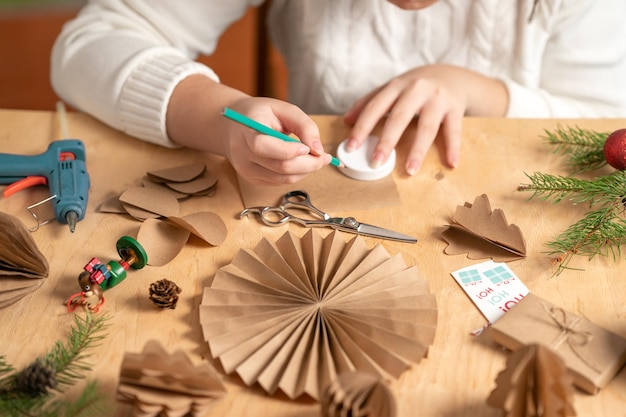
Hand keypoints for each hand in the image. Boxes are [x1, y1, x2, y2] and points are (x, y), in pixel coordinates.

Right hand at [224, 97, 330, 184]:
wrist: (233, 126)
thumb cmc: (261, 114)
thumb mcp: (283, 109)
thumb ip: (304, 125)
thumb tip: (318, 150)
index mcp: (246, 131)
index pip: (263, 147)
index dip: (289, 150)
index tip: (308, 147)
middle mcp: (243, 154)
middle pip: (280, 167)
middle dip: (308, 164)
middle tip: (324, 156)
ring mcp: (246, 170)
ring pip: (284, 179)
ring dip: (305, 171)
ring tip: (316, 158)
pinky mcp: (253, 179)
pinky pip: (281, 182)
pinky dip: (297, 174)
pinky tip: (301, 162)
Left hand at [342, 64, 507, 174]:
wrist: (452, 74)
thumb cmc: (415, 86)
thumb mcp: (392, 88)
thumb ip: (369, 102)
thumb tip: (346, 120)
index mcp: (397, 86)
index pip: (375, 107)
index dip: (362, 128)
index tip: (352, 147)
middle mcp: (417, 90)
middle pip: (399, 117)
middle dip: (387, 141)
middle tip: (376, 162)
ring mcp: (437, 98)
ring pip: (427, 127)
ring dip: (418, 150)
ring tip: (410, 170)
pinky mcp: (456, 107)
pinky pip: (453, 131)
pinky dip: (453, 148)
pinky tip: (451, 164)